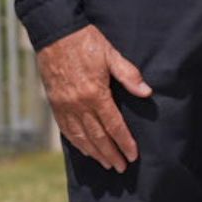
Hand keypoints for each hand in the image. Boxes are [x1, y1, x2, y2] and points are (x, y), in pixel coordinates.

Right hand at [36, 24, 150, 172]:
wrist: (55, 34)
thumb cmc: (87, 42)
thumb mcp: (111, 54)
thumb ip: (129, 75)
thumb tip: (146, 92)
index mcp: (95, 93)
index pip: (113, 124)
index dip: (124, 141)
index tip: (133, 155)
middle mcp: (78, 104)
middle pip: (97, 136)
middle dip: (111, 153)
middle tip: (121, 167)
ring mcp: (64, 106)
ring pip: (81, 136)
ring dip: (95, 153)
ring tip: (107, 163)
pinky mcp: (55, 104)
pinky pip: (66, 130)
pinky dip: (77, 143)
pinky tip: (86, 150)